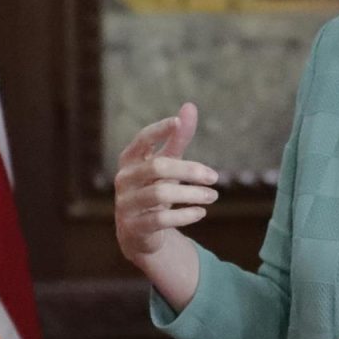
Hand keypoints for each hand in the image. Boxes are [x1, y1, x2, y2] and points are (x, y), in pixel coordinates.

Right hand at [114, 102, 219, 266]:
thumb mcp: (167, 162)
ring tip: (213, 196)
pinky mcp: (134, 227)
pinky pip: (161, 219)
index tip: (177, 122)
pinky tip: (201, 212)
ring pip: (160, 194)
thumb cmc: (154, 187)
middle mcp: (124, 179)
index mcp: (129, 159)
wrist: (139, 231)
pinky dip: (184, 215)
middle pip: (158, 167)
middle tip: (215, 177)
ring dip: (192, 194)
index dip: (159, 130)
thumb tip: (190, 106)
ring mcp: (126, 204)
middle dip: (189, 170)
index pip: (142, 139)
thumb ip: (178, 138)